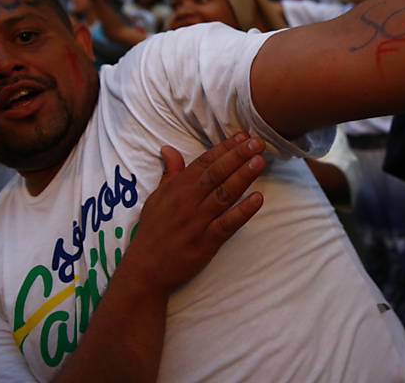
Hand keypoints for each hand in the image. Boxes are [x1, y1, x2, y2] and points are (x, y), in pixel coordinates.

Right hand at [120, 134, 265, 296]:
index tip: (242, 136)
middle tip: (257, 142)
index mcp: (177, 188)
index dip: (224, 148)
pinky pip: (227, 224)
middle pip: (216, 173)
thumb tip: (168, 148)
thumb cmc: (153, 230)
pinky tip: (258, 199)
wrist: (145, 268)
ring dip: (243, 177)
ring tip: (259, 162)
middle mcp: (188, 201)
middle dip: (237, 156)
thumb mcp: (157, 197)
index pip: (204, 162)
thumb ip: (170, 173)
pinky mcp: (206, 242)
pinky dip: (242, 211)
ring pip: (224, 194)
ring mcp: (197, 221)